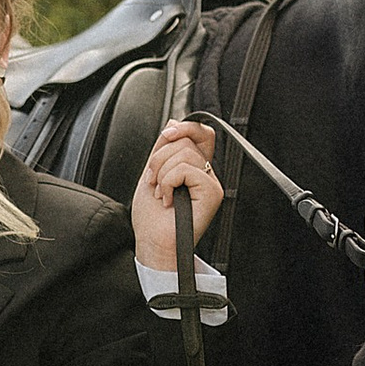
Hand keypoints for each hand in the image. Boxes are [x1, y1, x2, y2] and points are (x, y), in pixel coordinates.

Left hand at [131, 117, 219, 270]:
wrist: (152, 243)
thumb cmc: (152, 218)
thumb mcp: (153, 172)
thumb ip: (164, 148)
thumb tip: (174, 122)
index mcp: (195, 168)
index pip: (201, 133)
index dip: (185, 127)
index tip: (166, 134)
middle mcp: (206, 174)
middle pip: (187, 140)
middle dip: (159, 158)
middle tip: (154, 182)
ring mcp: (212, 183)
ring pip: (184, 153)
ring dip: (161, 173)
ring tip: (161, 194)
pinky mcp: (212, 193)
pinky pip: (186, 169)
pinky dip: (168, 182)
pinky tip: (168, 200)